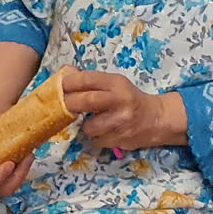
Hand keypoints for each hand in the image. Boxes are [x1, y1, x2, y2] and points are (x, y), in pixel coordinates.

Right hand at [0, 118, 34, 199]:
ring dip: (24, 172)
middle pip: (1, 190)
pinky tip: (28, 153)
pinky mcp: (6, 177)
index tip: (9, 165)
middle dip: (17, 176)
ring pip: (12, 185)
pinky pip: (17, 178)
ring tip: (29, 154)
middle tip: (28, 157)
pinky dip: (24, 168)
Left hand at [60, 70, 186, 151]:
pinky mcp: (119, 139)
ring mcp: (120, 121)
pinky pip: (96, 140)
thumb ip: (91, 81)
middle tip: (60, 107)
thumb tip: (65, 73)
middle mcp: (119, 100)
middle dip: (69, 104)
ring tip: (94, 122)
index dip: (69, 83)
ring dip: (86, 126)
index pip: (87, 79)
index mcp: (117, 83)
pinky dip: (96, 137)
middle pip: (86, 101)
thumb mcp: (114, 84)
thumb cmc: (129, 99)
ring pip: (89, 127)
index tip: (57, 87)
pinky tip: (105, 131)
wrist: (155, 119)